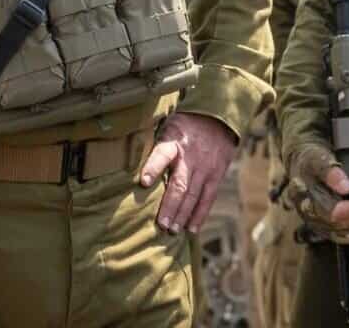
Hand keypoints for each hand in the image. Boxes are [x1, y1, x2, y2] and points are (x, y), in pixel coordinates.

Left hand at [139, 113, 237, 233]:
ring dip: (182, 215)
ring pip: (193, 195)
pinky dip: (199, 215)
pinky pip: (208, 198)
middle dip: (170, 206)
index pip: (162, 154)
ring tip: (172, 231)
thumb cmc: (184, 125)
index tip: (143, 182)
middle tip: (161, 225)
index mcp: (174, 141)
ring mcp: (205, 167)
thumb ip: (154, 144)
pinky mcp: (216, 175)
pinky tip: (191, 229)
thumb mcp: (167, 125)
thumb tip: (130, 162)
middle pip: (180, 184)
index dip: (153, 167)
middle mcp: (191, 156)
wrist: (217, 118)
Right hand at [286, 141, 348, 242]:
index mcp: (306, 200)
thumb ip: (330, 172)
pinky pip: (341, 234)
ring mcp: (315, 222)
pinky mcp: (322, 225)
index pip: (334, 213)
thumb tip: (347, 188)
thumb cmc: (308, 161)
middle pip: (340, 224)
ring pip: (341, 232)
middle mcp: (309, 216)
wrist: (301, 165)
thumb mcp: (317, 159)